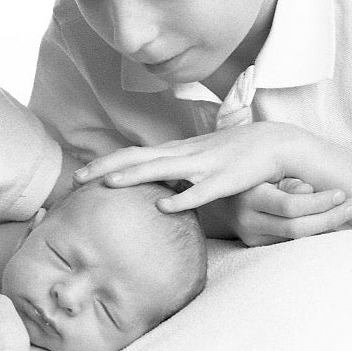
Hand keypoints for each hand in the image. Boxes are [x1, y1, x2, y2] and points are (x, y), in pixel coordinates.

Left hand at [75, 122, 296, 209]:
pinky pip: (200, 191)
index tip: (80, 175)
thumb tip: (153, 189)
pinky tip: (163, 207)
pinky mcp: (225, 179)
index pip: (133, 154)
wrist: (273, 143)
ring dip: (134, 176)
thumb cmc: (232, 154)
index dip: (105, 163)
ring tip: (109, 184)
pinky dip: (181, 199)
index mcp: (175, 151)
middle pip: (138, 157)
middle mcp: (184, 154)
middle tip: (78, 180)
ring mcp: (203, 165)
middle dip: (106, 167)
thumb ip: (175, 170)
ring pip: (163, 169)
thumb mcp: (197, 159)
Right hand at [214, 178, 351, 246]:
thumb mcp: (267, 170)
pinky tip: (333, 228)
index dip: (320, 202)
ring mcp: (249, 236)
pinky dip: (313, 236)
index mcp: (248, 196)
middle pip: (296, 228)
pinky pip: (288, 243)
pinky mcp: (253, 245)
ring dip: (327, 230)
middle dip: (329, 218)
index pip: (290, 206)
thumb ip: (289, 181)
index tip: (342, 193)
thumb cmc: (250, 172)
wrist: (214, 190)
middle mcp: (245, 220)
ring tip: (348, 218)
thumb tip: (310, 191)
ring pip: (294, 240)